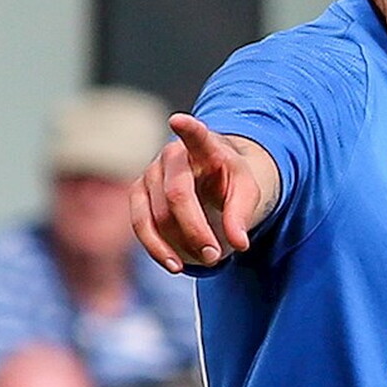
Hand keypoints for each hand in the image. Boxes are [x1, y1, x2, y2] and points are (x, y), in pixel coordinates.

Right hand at [130, 113, 274, 271]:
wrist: (212, 183)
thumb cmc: (231, 183)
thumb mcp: (248, 193)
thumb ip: (242, 214)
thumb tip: (239, 243)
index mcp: (205, 147)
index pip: (197, 135)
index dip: (188, 129)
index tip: (178, 120)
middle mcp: (172, 156)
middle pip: (177, 195)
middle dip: (196, 230)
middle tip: (216, 256)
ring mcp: (150, 174)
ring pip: (156, 215)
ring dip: (179, 243)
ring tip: (207, 262)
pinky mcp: (138, 195)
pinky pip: (141, 225)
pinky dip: (157, 249)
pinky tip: (176, 266)